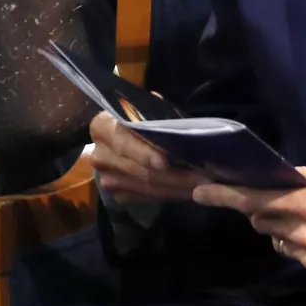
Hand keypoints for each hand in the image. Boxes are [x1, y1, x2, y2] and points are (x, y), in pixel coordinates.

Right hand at [89, 113, 211, 203]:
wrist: (118, 139)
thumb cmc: (138, 117)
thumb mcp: (146, 108)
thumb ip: (156, 114)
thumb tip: (178, 127)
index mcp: (102, 127)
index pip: (123, 143)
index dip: (144, 153)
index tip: (165, 162)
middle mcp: (100, 156)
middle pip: (141, 171)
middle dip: (176, 176)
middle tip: (205, 178)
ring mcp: (108, 179)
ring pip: (148, 187)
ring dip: (179, 189)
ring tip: (205, 186)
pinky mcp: (118, 196)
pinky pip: (149, 197)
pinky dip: (172, 194)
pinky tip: (192, 190)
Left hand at [192, 164, 305, 284]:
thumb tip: (283, 175)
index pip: (252, 199)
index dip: (222, 195)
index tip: (199, 190)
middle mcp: (302, 234)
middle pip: (262, 220)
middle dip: (266, 208)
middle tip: (291, 199)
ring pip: (280, 241)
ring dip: (288, 229)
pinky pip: (300, 258)